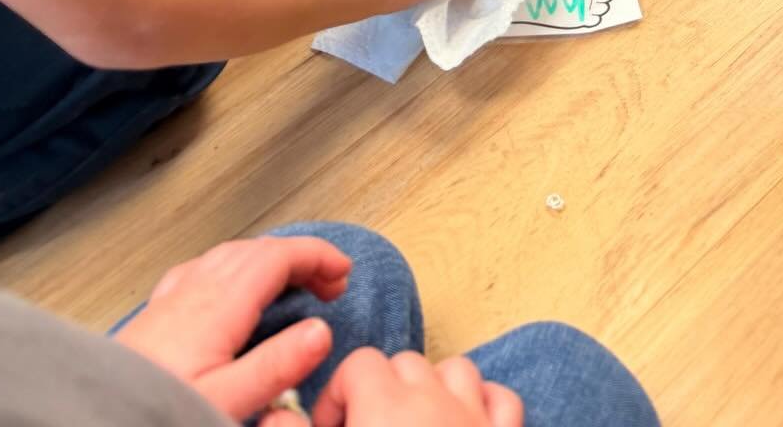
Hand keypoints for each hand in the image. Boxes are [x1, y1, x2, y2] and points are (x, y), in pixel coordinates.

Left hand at [115, 234, 350, 423]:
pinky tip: (228, 290)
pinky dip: (232, 268)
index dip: (317, 256)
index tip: (343, 271)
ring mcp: (171, 299)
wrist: (89, 419)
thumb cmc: (152, 413)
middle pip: (256, 251)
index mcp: (219, 304)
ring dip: (267, 261)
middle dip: (299, 258)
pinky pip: (203, 270)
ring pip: (229, 256)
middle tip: (328, 284)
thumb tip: (321, 331)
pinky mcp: (154, 315)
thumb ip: (276, 366)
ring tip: (290, 286)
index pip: (277, 257)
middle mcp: (195, 289)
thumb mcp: (226, 402)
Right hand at [314, 347, 521, 426]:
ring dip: (432, 389)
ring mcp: (474, 418)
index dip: (337, 394)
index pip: (358, 364)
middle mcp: (433, 402)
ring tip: (411, 426)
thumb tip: (280, 416)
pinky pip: (502, 399)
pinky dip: (484, 403)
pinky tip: (466, 423)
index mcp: (385, 408)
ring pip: (455, 370)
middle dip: (382, 391)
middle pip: (404, 363)